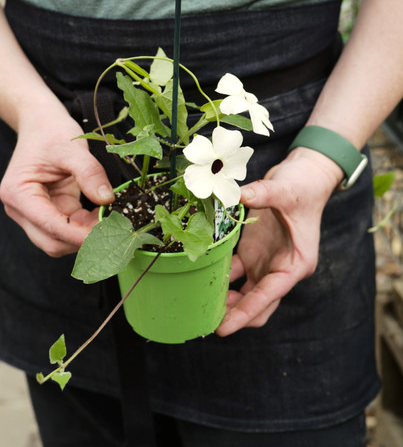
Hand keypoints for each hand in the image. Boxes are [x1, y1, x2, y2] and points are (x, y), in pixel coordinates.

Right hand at [0, 105, 114, 257]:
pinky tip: (102, 214)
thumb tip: (107, 200)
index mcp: (17, 193)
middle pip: (51, 241)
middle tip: (112, 227)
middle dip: (81, 238)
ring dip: (84, 234)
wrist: (41, 124)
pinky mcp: (48, 211)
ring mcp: (32, 213)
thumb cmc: (51, 132)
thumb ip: (90, 173)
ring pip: (59, 239)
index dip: (76, 234)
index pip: (48, 224)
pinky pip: (68, 228)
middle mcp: (20, 209)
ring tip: (109, 218)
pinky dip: (85, 227)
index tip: (103, 233)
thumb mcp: (72, 148)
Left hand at [216, 148, 342, 335]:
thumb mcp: (285, 190)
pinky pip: (233, 272)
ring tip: (198, 303)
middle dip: (234, 314)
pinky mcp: (253, 252)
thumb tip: (239, 195)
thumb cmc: (302, 186)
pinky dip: (218, 276)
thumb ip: (263, 193)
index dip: (245, 313)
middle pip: (257, 304)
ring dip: (224, 299)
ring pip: (243, 293)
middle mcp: (280, 269)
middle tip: (204, 319)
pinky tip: (199, 275)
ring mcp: (265, 262)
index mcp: (295, 265)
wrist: (305, 175)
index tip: (224, 328)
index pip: (269, 296)